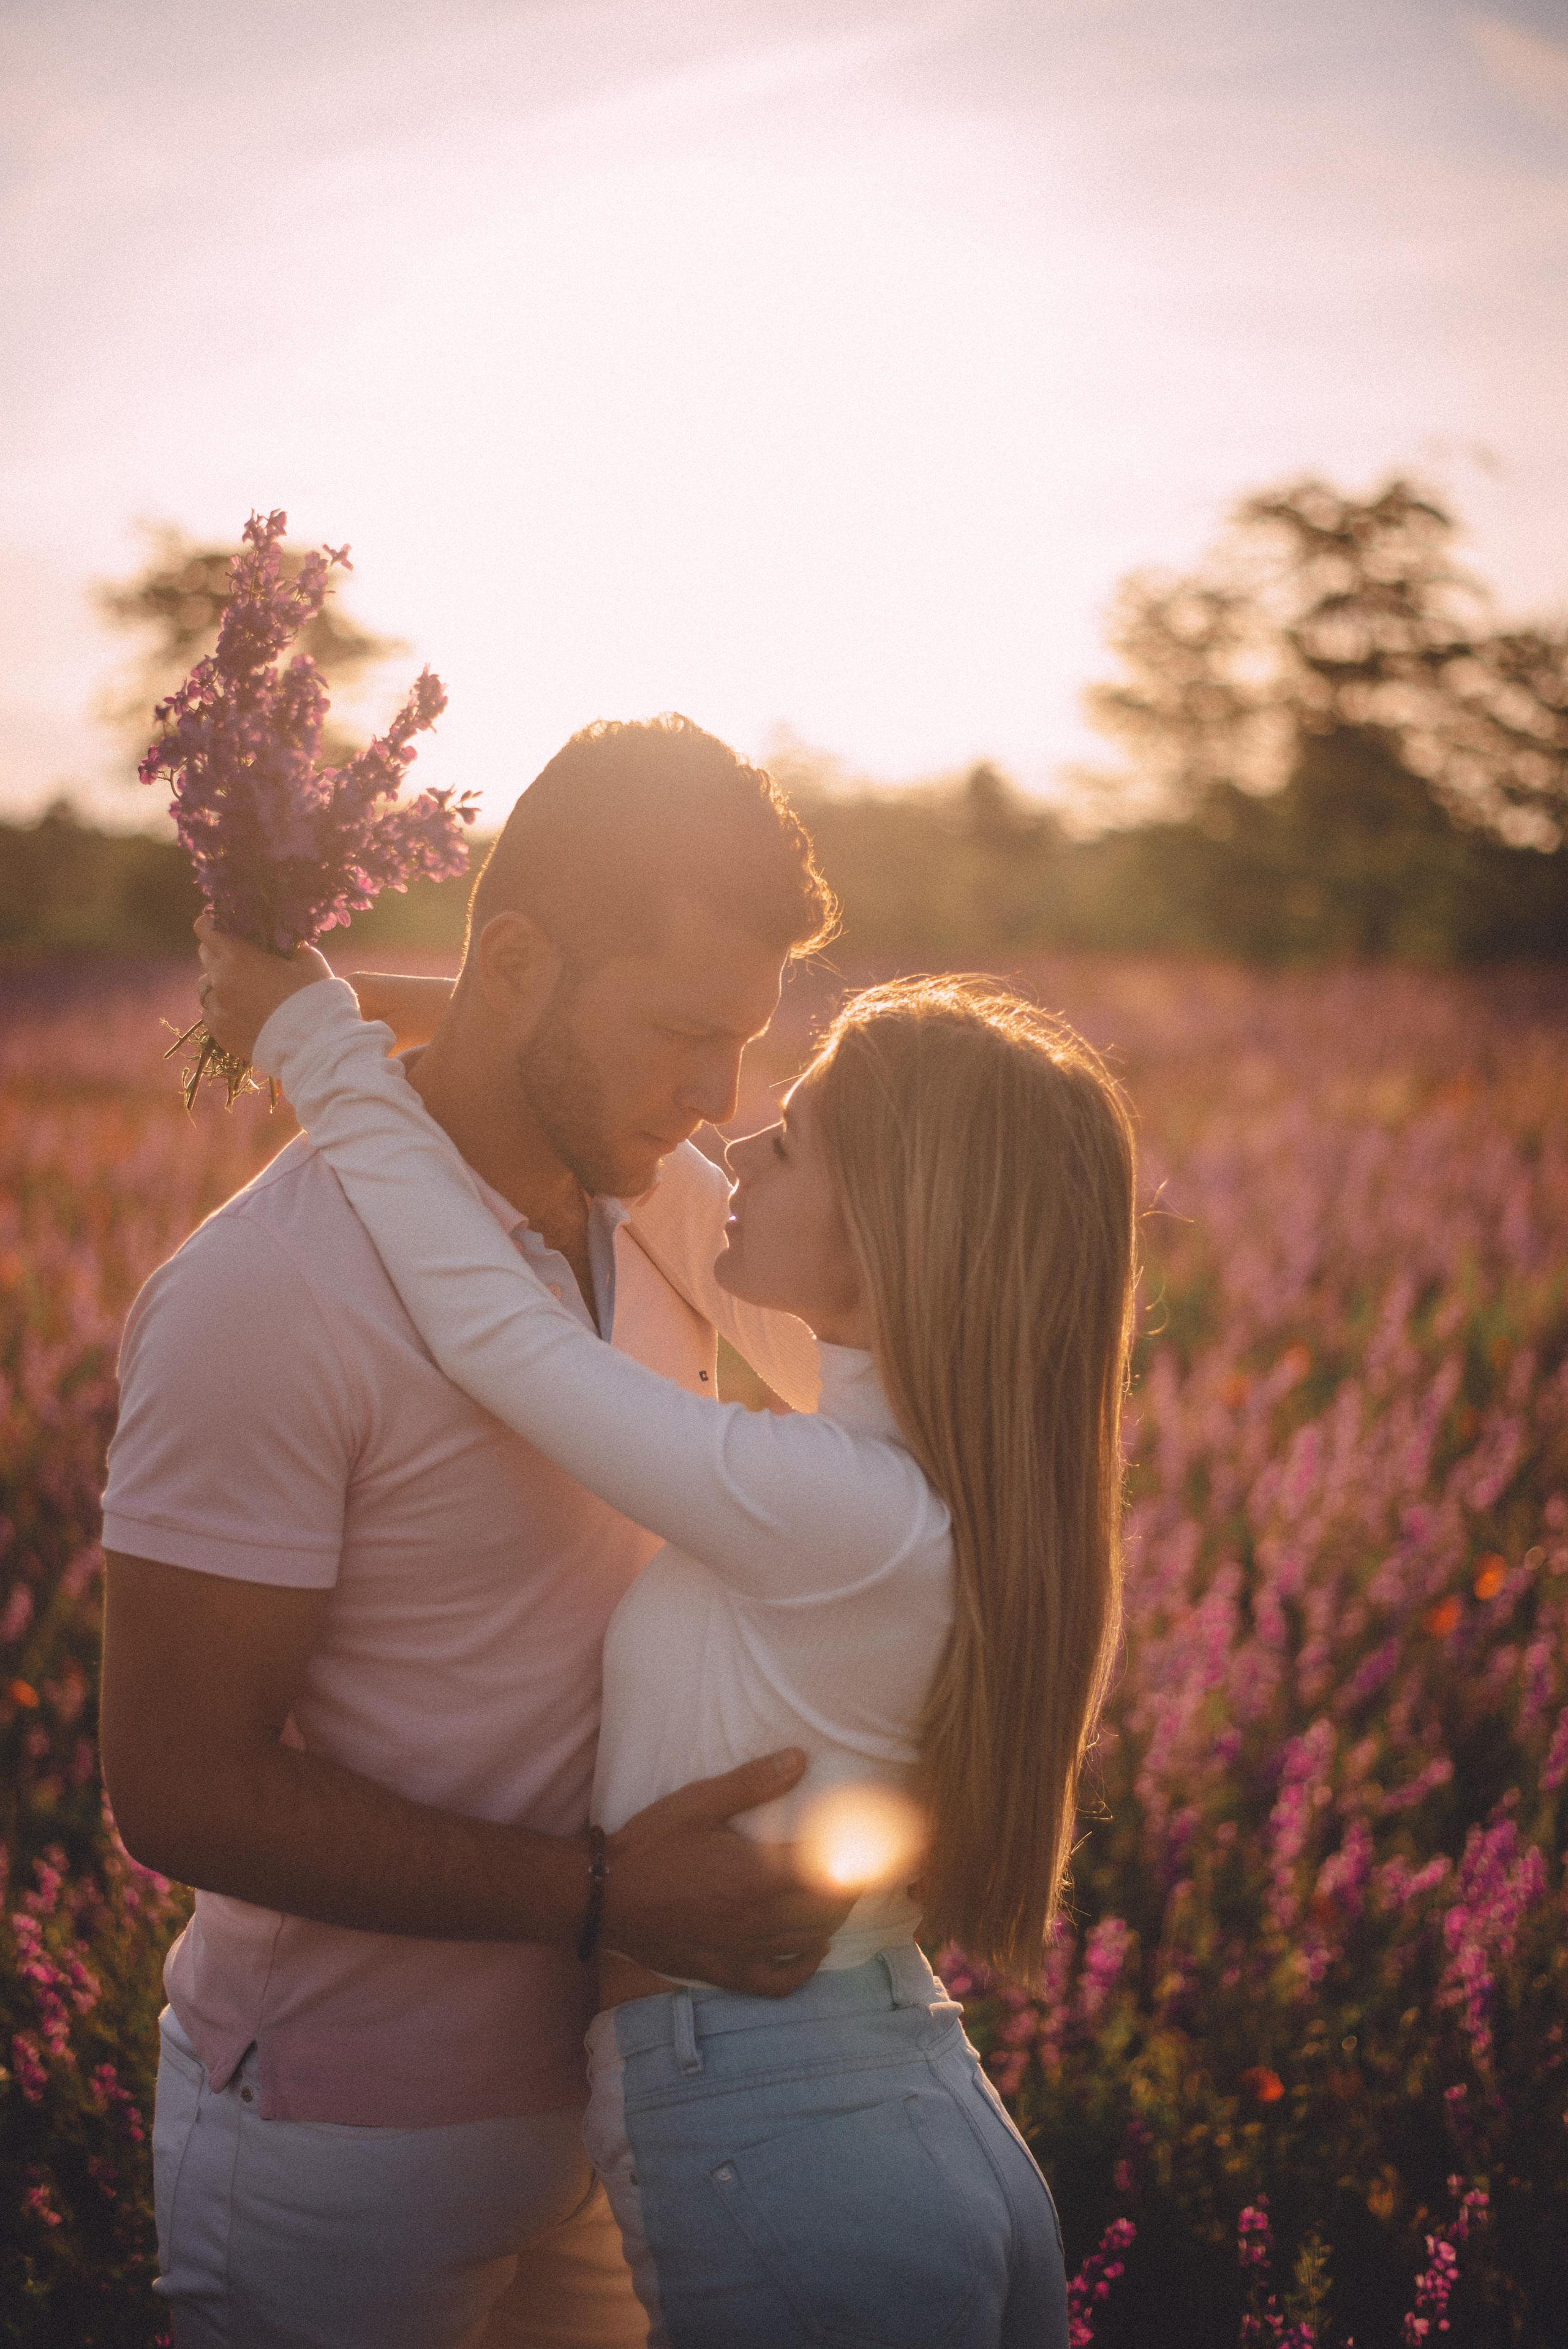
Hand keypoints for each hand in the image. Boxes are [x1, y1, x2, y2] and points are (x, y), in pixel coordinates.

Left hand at [195, 913, 333, 1061]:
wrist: (315, 1047)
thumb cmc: (314, 997)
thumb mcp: (308, 960)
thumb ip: (288, 946)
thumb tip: (284, 945)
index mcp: (237, 957)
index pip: (205, 928)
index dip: (214, 924)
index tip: (227, 927)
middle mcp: (219, 982)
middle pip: (205, 955)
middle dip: (220, 951)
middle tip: (244, 958)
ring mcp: (217, 1010)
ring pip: (205, 986)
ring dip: (219, 982)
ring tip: (243, 989)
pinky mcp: (220, 1034)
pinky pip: (211, 1013)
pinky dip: (222, 1008)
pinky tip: (243, 1012)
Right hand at [601, 1749, 855, 1998]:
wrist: (604, 1896)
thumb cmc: (651, 1845)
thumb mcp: (700, 1803)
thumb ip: (753, 1783)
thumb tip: (800, 1759)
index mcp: (757, 1875)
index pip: (830, 1873)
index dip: (860, 1861)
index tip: (877, 1845)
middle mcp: (758, 1918)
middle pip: (827, 1911)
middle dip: (851, 1889)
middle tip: (858, 1866)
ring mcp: (743, 1950)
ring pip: (808, 1943)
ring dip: (832, 1921)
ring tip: (838, 1897)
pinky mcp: (725, 1972)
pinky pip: (777, 1982)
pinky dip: (803, 1969)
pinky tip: (812, 1951)